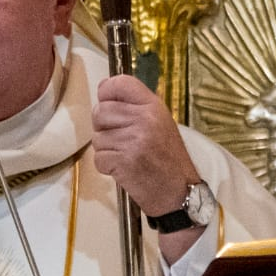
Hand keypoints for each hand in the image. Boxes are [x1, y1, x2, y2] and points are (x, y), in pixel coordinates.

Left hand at [92, 75, 200, 215]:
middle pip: (100, 111)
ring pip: (97, 137)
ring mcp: (132, 140)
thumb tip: (103, 94)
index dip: (107, 92)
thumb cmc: (168, 158)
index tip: (109, 103)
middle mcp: (143, 118)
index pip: (120, 83)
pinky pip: (98, 158)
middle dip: (103, 127)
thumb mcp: (161, 123)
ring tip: (127, 156)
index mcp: (153, 106)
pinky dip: (107, 167)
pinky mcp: (123, 161)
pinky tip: (124, 169)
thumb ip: (136, 107)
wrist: (179, 192)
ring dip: (106, 149)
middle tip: (120, 140)